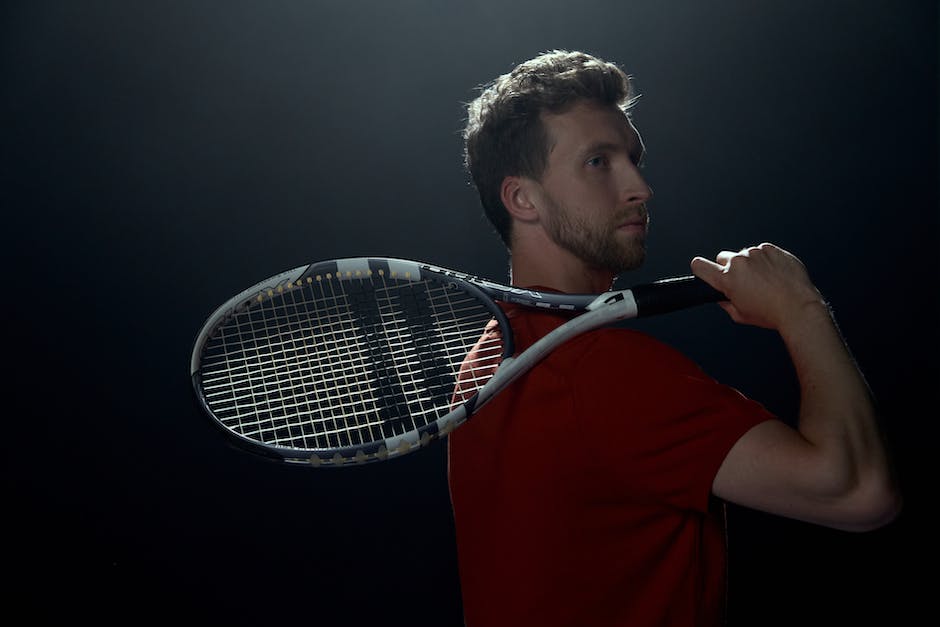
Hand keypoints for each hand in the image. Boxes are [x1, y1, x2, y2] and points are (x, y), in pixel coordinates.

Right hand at [691, 243, 825, 330]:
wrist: (798, 307)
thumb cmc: (771, 313)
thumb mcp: (740, 315)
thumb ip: (726, 303)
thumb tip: (723, 297)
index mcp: (727, 279)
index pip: (700, 266)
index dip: (700, 268)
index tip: (702, 269)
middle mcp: (739, 262)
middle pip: (723, 257)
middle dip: (729, 268)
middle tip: (743, 282)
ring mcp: (756, 253)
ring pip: (745, 255)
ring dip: (750, 264)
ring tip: (765, 281)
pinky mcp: (771, 249)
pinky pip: (762, 252)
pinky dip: (766, 260)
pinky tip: (774, 274)